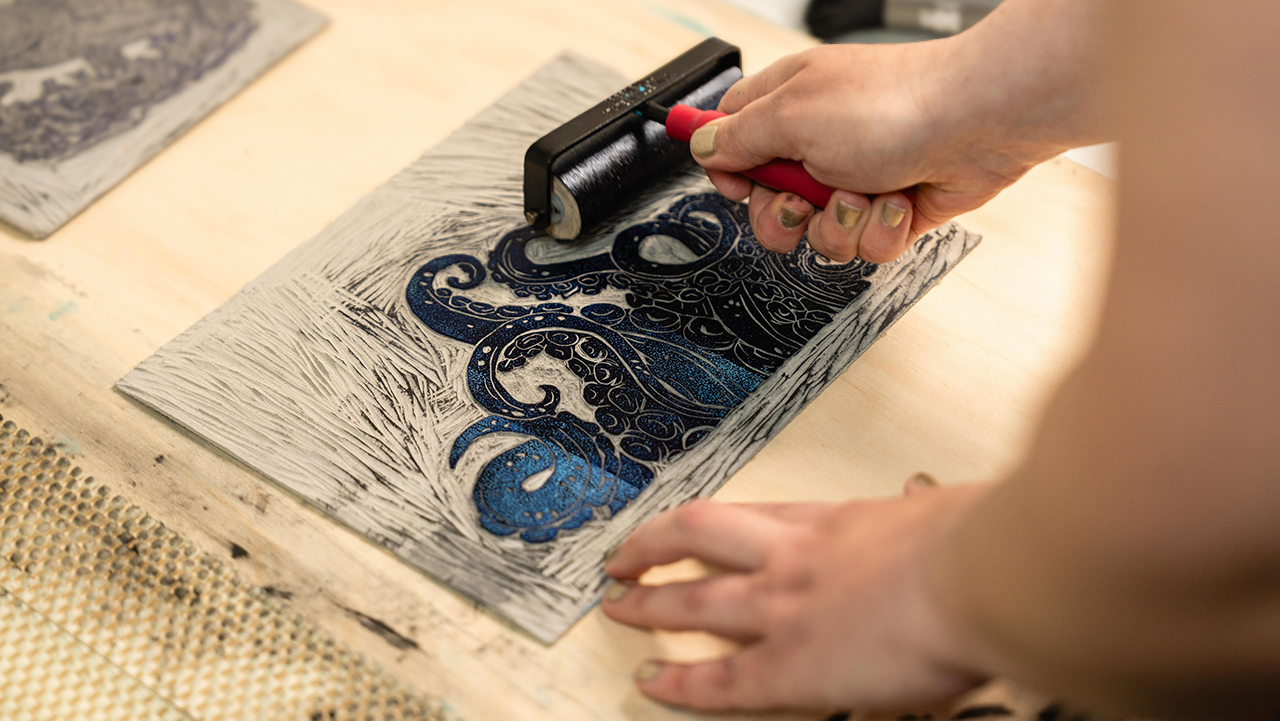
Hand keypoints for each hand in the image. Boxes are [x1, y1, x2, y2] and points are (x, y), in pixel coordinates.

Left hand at [603, 477, 993, 711]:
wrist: (982, 574)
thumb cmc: (976, 542)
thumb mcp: (941, 510)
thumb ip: (922, 510)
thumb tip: (926, 496)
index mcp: (833, 519)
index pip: (752, 516)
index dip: (711, 524)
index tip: (686, 526)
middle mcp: (795, 556)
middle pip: (700, 539)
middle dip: (654, 547)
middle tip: (622, 557)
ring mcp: (785, 608)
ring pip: (695, 599)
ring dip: (649, 602)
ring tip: (615, 607)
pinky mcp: (791, 666)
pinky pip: (720, 678)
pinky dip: (680, 682)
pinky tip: (650, 682)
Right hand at [692, 40, 1068, 263]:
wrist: (980, 122)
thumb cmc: (894, 105)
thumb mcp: (792, 115)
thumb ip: (737, 137)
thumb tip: (701, 145)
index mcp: (787, 103)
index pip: (729, 138)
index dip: (726, 170)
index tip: (736, 183)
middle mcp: (818, 141)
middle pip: (766, 202)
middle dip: (781, 214)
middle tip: (801, 198)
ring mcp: (854, 176)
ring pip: (815, 233)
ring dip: (839, 223)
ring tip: (866, 192)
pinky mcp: (889, 208)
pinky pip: (864, 244)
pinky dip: (880, 229)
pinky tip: (899, 200)